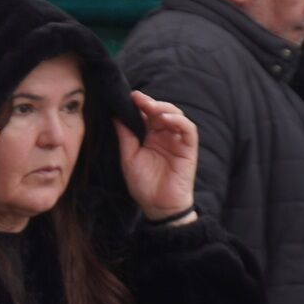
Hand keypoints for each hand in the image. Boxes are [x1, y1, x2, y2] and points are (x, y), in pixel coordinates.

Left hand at [114, 92, 197, 222]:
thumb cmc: (143, 184)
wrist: (158, 207)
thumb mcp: (129, 157)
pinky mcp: (189, 149)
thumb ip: (125, 136)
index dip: (140, 104)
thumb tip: (114, 115)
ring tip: (151, 107)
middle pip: (161, 110)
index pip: (147, 114)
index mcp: (150, 136)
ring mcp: (177, 141)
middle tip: (138, 99)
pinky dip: (179, 121)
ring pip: (176, 115)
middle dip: (150, 102)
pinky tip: (166, 120)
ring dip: (164, 108)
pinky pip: (188, 130)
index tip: (129, 96)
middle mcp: (164, 135)